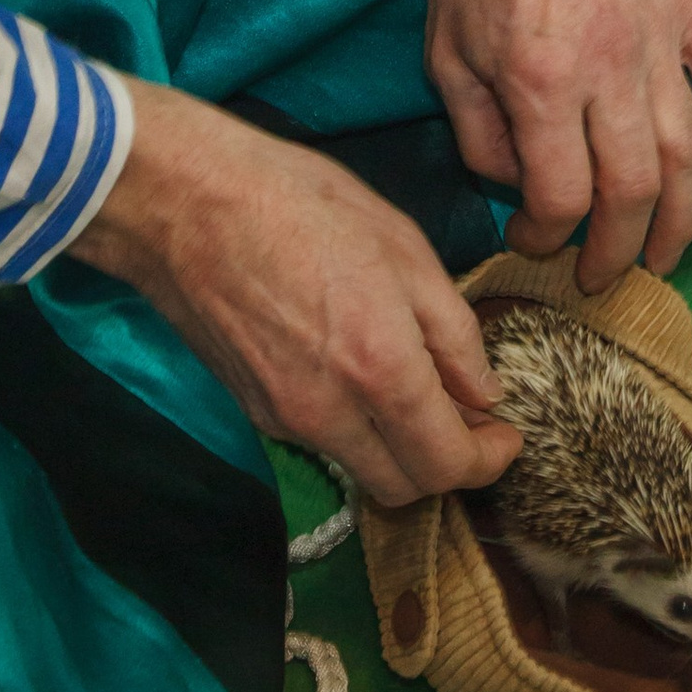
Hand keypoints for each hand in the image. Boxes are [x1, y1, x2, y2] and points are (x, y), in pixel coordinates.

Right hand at [70, 78, 518, 508]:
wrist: (186, 204)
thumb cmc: (300, 203)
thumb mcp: (403, 246)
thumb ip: (452, 332)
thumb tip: (484, 393)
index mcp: (381, 370)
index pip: (448, 466)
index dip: (488, 461)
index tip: (506, 434)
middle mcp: (331, 414)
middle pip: (405, 488)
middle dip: (446, 465)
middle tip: (468, 418)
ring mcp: (284, 420)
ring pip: (361, 470)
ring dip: (398, 450)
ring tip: (415, 390)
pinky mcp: (252, 410)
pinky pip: (321, 442)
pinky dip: (354, 429)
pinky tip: (357, 373)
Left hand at [424, 0, 691, 288]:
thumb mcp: (446, 54)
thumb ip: (480, 134)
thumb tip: (518, 188)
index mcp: (542, 81)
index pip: (562, 197)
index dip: (546, 237)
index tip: (531, 243)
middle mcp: (611, 67)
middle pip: (633, 191)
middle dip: (619, 251)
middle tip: (604, 277)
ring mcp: (659, 37)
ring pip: (690, 153)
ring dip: (684, 217)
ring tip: (667, 254)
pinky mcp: (687, 7)